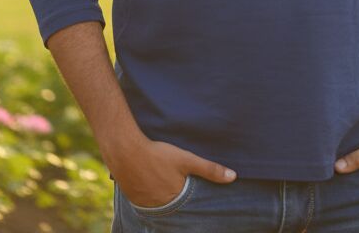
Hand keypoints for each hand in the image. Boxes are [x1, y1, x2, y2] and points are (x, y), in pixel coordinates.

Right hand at [110, 135, 236, 208]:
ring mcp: (145, 204)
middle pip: (174, 204)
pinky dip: (151, 193)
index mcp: (175, 200)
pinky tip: (152, 181)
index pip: (188, 205)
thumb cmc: (158, 155)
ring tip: (165, 181)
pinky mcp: (133, 197)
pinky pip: (146, 199)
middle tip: (179, 184)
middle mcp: (160, 207)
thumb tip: (233, 177)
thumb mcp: (186, 160)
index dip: (192, 198)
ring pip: (159, 202)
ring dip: (164, 195)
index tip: (195, 194)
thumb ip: (209, 169)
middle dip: (178, 197)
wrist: (125, 151)